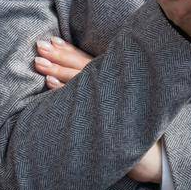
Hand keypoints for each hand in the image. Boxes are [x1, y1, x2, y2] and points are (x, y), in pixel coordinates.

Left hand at [32, 36, 161, 182]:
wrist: (151, 150)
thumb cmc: (132, 122)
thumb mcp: (119, 97)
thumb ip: (103, 84)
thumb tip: (78, 77)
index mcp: (112, 77)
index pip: (85, 59)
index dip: (68, 49)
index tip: (52, 39)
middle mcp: (110, 83)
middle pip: (80, 65)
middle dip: (58, 54)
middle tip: (39, 45)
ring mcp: (107, 98)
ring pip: (77, 80)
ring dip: (56, 70)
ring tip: (38, 63)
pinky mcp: (103, 114)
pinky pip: (79, 100)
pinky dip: (63, 90)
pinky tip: (49, 84)